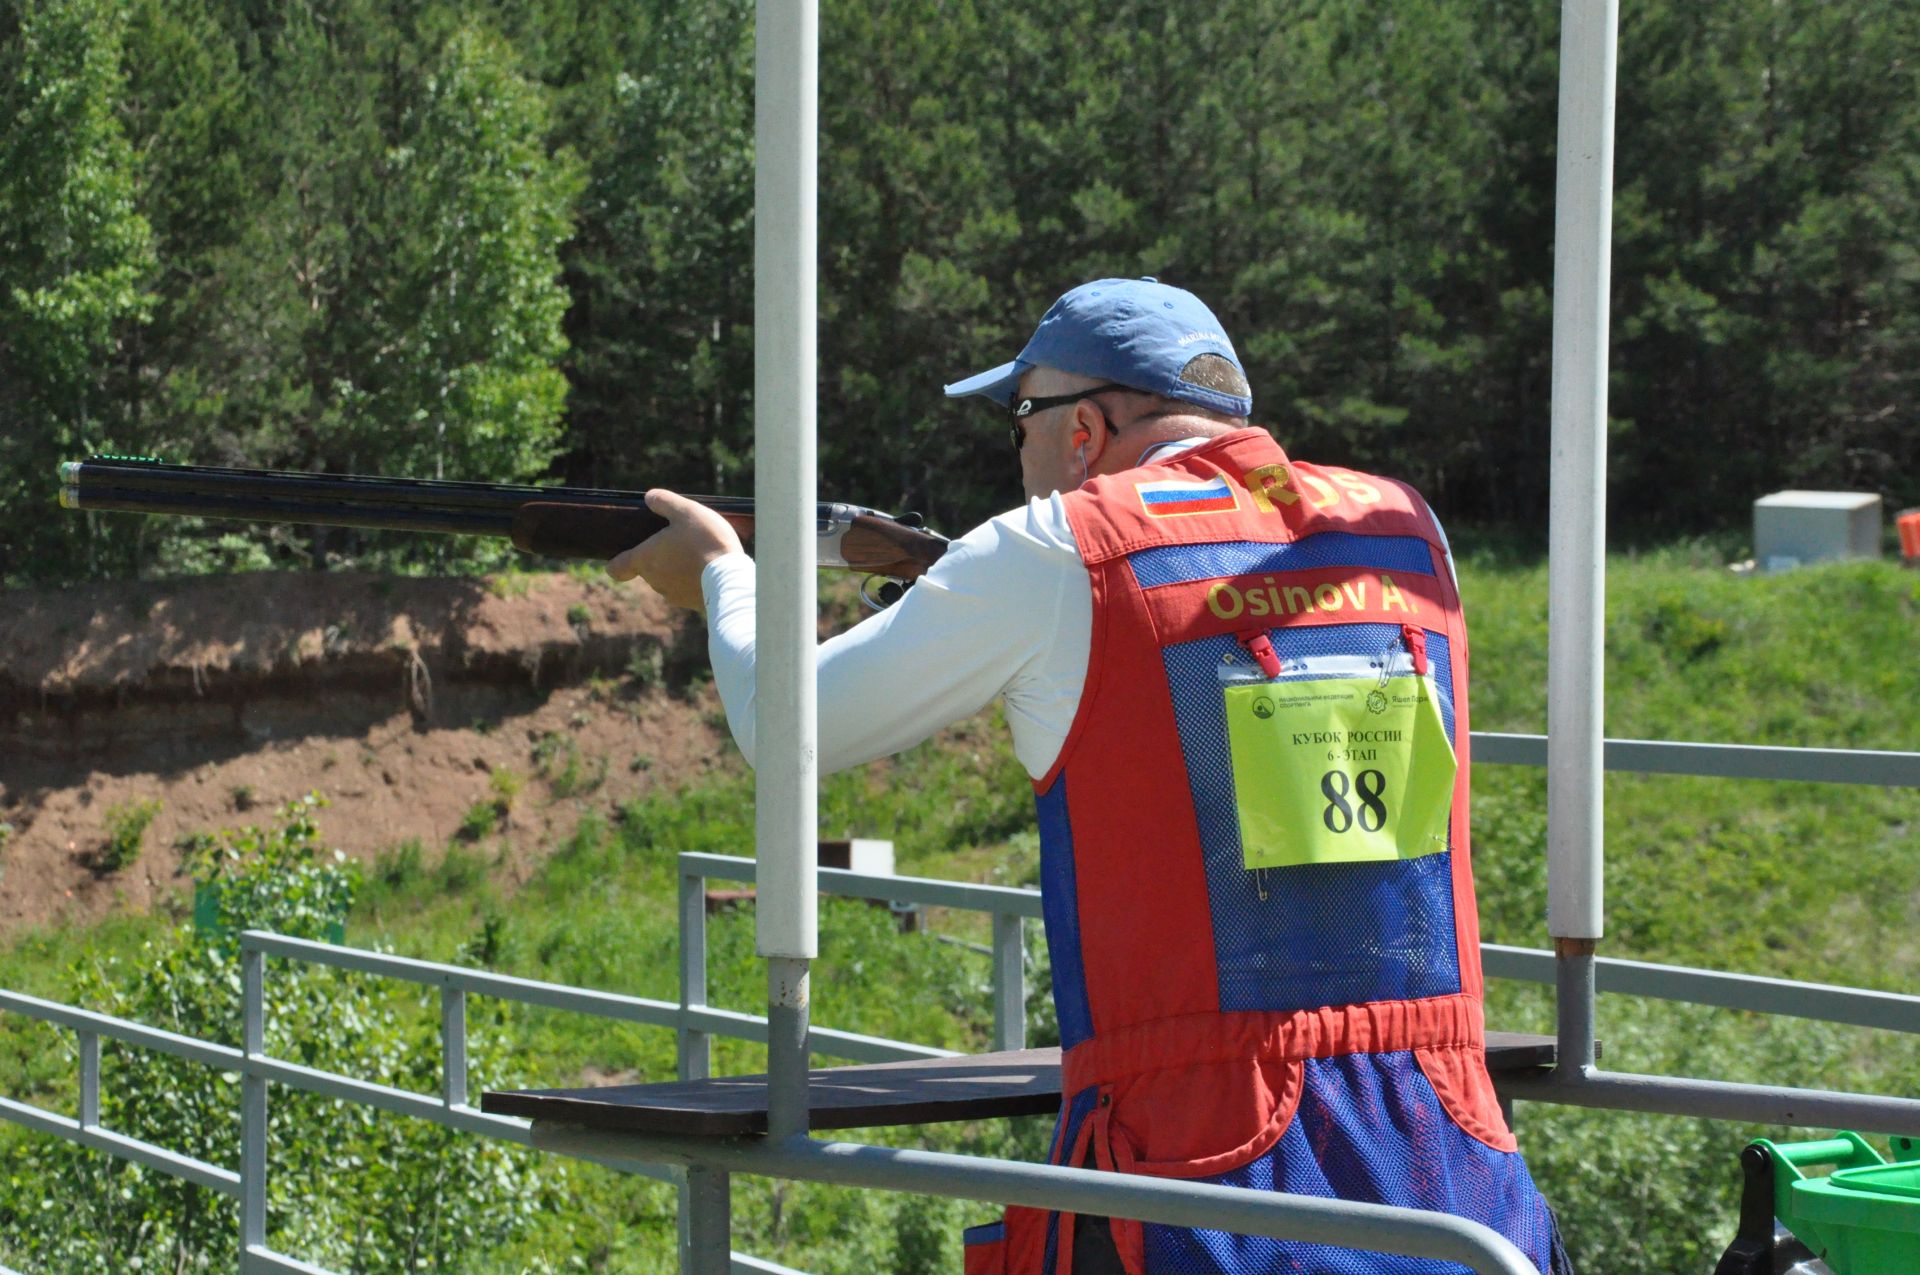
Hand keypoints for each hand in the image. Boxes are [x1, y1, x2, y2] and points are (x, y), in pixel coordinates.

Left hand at [606, 490, 743, 609]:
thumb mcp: (685, 511)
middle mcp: (654, 581)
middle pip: (648, 569)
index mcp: (645, 559)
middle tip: (680, 541)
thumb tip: (650, 497)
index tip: (626, 553)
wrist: (731, 578)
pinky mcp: (692, 603)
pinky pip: (687, 589)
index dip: (617, 562)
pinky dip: (694, 580)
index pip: (616, 568)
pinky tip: (710, 568)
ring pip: (668, 580)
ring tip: (700, 554)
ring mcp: (673, 595)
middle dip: (660, 557)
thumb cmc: (704, 542)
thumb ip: (665, 502)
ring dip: (678, 569)